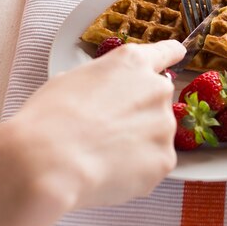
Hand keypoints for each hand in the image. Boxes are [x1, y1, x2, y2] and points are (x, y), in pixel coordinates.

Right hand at [0, 40, 184, 225]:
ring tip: (101, 156)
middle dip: (140, 113)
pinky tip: (108, 173)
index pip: (166, 51)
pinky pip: (153, 165)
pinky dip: (136, 171)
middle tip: (107, 131)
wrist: (48, 163)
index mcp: (132, 63)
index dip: (170, 55)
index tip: (178, 55)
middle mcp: (157, 88)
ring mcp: (164, 125)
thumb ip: (102, 82)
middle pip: (157, 100)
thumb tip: (104, 95)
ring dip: (137, 144)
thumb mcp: (71, 80)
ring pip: (155, 135)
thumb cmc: (49, 118)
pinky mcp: (165, 160)